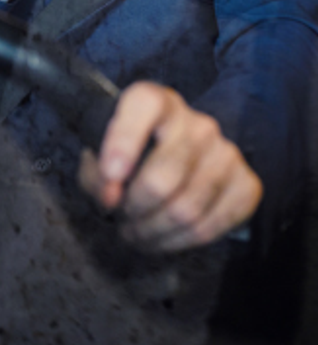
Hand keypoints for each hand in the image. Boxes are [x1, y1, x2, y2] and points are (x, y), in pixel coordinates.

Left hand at [76, 82, 261, 250]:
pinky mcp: (247, 185)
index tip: (110, 177)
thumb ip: (97, 174)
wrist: (173, 163)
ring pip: (186, 209)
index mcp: (158, 102)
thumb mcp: (100, 158)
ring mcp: (228, 154)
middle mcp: (198, 124)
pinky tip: (162, 239)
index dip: (124, 142)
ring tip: (135, 233)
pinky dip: (179, 242)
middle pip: (163, 177)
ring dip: (153, 231)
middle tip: (121, 218)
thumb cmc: (128, 158)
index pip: (145, 106)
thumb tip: (111, 198)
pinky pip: (211, 226)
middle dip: (134, 208)